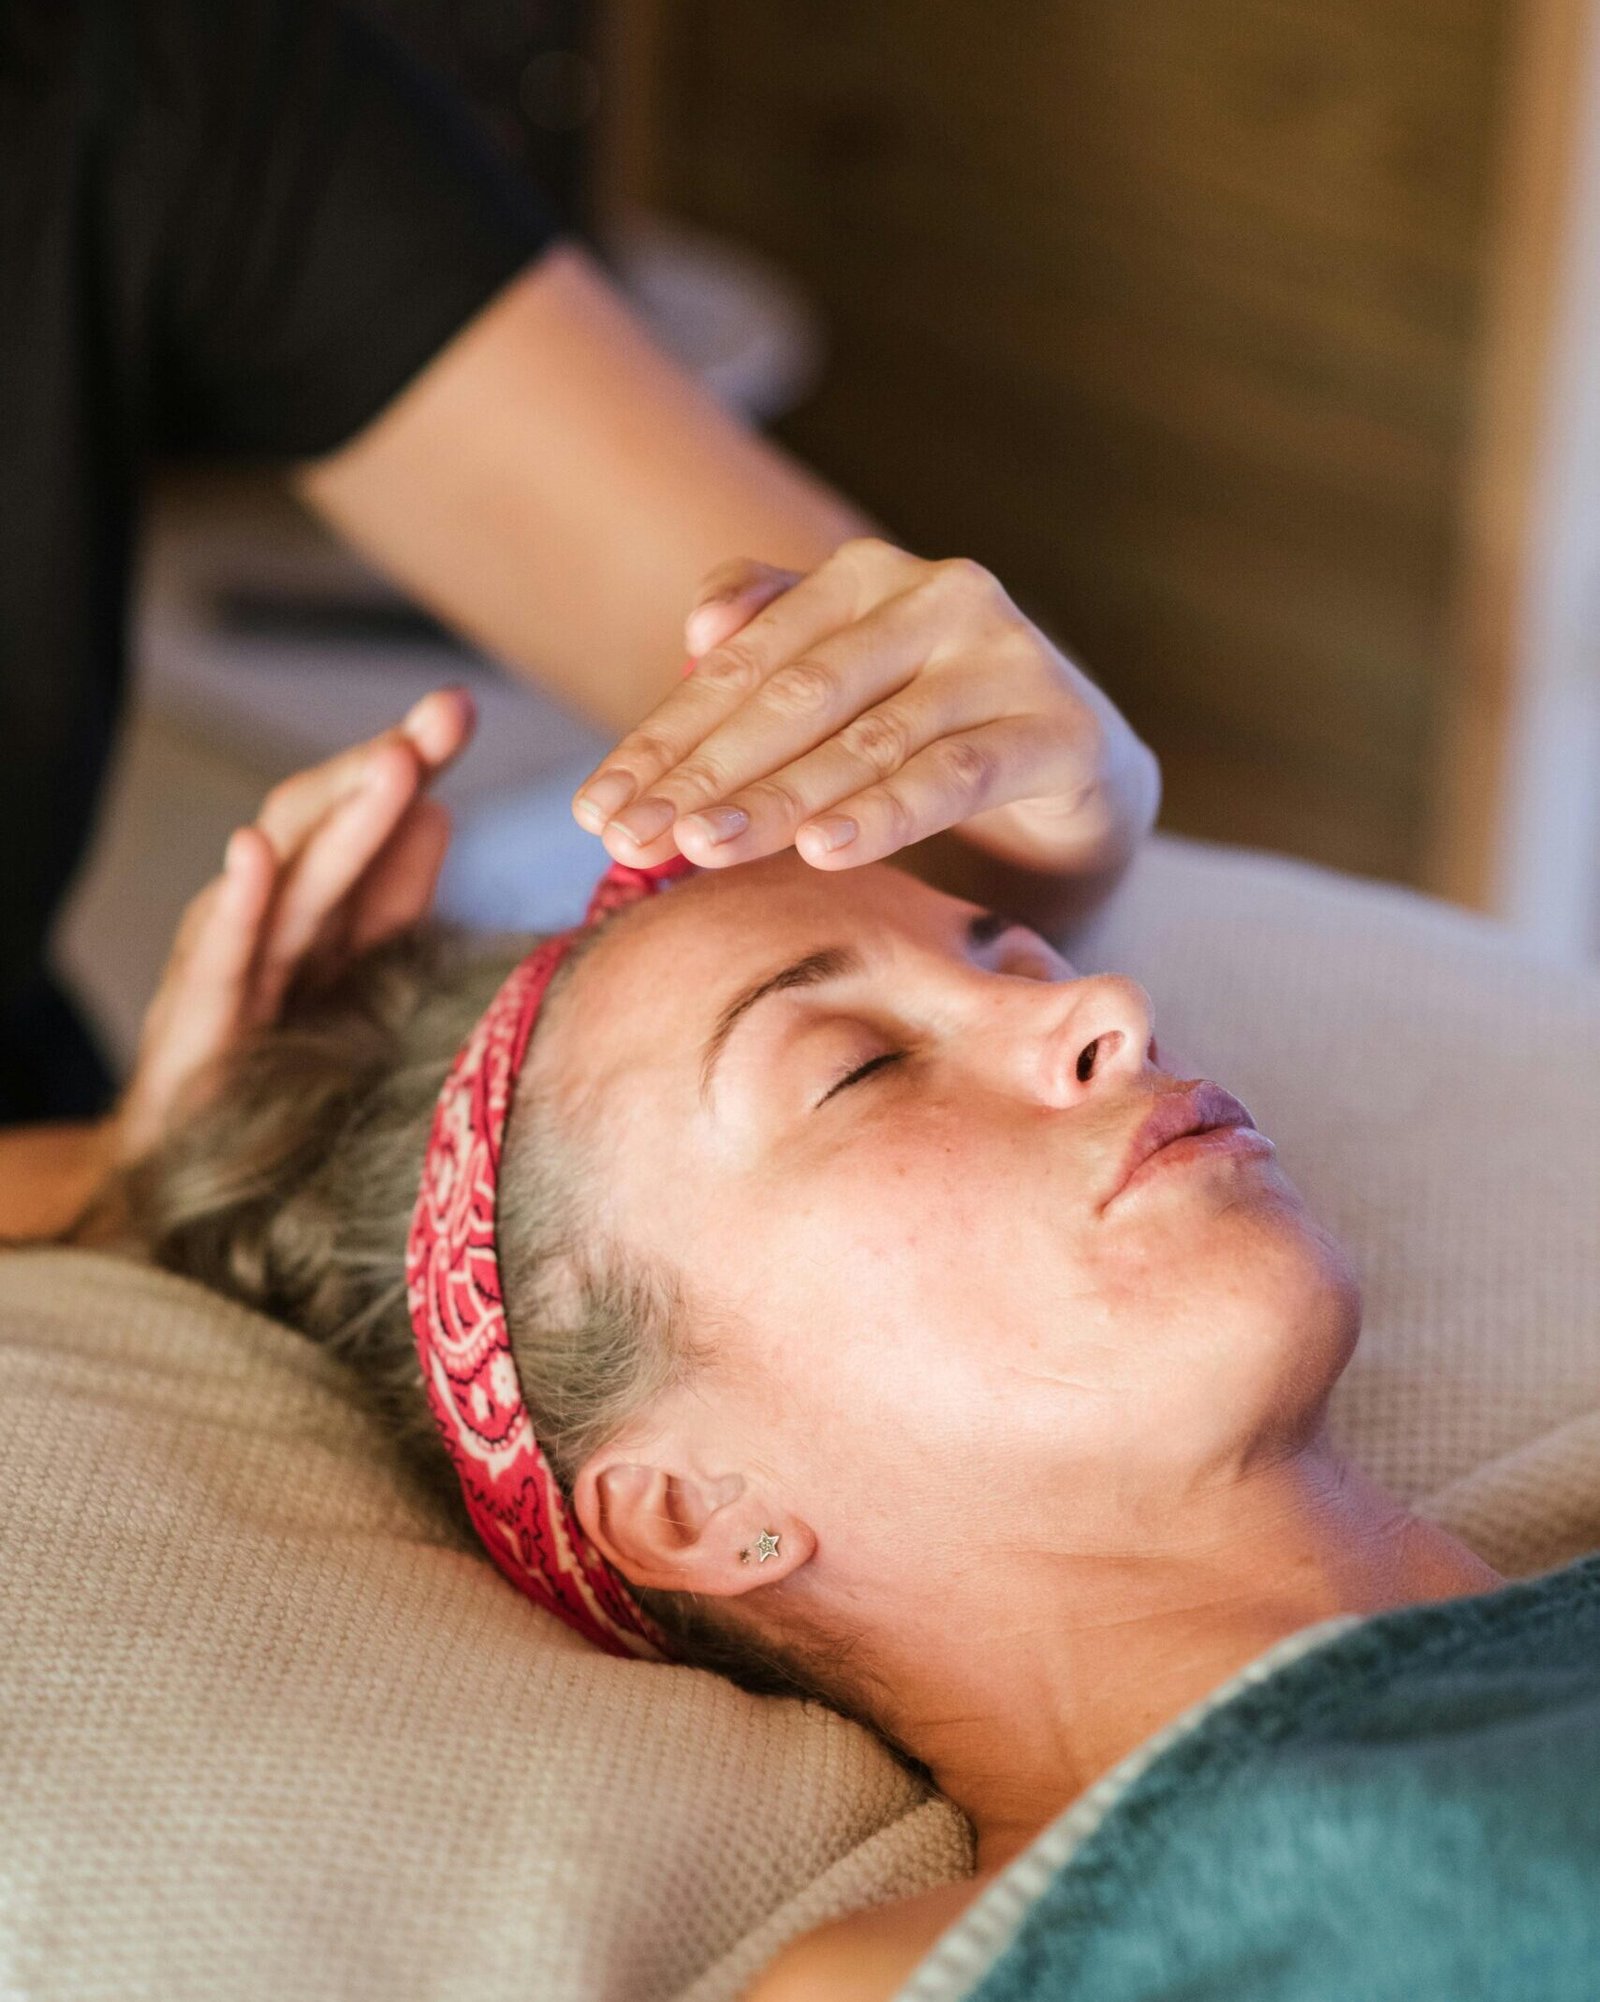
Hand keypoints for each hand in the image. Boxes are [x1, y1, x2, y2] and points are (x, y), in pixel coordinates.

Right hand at [112, 688, 472, 1163]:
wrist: (190, 1167)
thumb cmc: (276, 1062)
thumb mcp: (355, 973)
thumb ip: (393, 898)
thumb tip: (441, 812)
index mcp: (321, 910)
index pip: (366, 821)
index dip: (410, 763)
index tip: (458, 707)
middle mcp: (272, 923)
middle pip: (328, 830)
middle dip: (385, 768)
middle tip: (442, 717)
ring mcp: (232, 966)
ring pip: (291, 881)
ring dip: (340, 818)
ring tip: (394, 764)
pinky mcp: (196, 1025)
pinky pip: (219, 958)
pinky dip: (235, 903)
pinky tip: (251, 853)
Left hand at [570, 539, 1158, 879]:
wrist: (1074, 771)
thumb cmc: (930, 729)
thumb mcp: (841, 688)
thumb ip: (767, 643)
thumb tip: (695, 629)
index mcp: (863, 578)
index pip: (742, 665)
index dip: (661, 740)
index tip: (595, 810)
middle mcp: (937, 597)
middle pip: (795, 697)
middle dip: (702, 775)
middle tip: (629, 839)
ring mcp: (1003, 658)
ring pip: (867, 740)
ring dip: (776, 799)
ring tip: (701, 848)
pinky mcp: (1058, 729)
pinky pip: (956, 773)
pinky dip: (885, 811)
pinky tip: (823, 848)